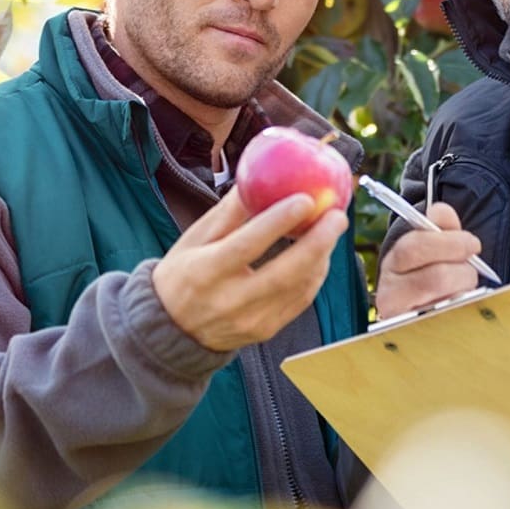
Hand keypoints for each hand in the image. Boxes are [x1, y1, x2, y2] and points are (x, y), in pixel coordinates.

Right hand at [152, 186, 347, 352]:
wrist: (172, 329)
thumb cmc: (182, 274)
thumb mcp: (194, 238)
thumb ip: (228, 212)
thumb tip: (257, 177)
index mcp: (206, 272)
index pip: (247, 245)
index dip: (279, 222)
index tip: (305, 199)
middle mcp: (229, 301)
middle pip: (284, 273)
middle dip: (318, 242)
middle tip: (337, 215)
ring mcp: (251, 321)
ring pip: (299, 288)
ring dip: (322, 257)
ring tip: (331, 229)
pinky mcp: (266, 331)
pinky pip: (300, 302)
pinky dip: (315, 276)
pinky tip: (320, 255)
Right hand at [374, 202, 482, 319]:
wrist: (418, 309)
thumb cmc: (427, 271)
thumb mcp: (431, 245)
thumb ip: (439, 225)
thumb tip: (442, 210)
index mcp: (392, 263)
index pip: (414, 248)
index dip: (448, 242)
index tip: (472, 243)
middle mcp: (389, 293)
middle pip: (435, 277)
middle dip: (463, 270)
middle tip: (470, 266)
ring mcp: (403, 319)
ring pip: (447, 300)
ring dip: (463, 290)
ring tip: (461, 286)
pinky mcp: (416, 337)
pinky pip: (451, 321)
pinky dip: (462, 308)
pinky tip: (458, 303)